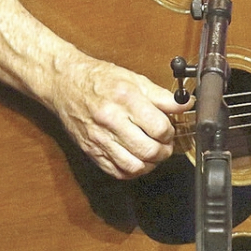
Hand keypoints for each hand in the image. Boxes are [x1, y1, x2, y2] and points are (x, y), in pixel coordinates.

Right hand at [45, 58, 187, 178]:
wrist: (65, 84)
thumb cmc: (100, 79)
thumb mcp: (134, 79)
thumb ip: (162, 96)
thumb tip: (185, 105)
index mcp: (125, 99)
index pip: (159, 127)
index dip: (170, 132)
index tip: (169, 130)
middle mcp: (111, 120)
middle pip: (148, 150)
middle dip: (164, 151)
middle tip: (165, 145)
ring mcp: (99, 138)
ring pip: (133, 166)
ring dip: (150, 164)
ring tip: (153, 154)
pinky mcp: (91, 151)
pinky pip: (116, 172)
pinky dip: (132, 171)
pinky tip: (137, 160)